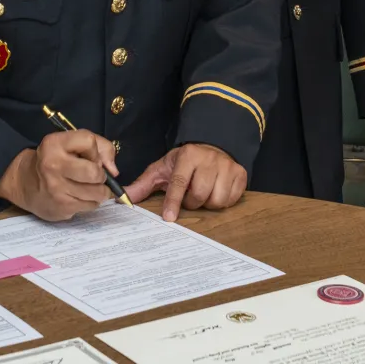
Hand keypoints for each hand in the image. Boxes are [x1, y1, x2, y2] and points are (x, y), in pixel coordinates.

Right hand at [0, 129, 116, 220]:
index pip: (89, 141)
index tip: (89, 156)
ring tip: (89, 186)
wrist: (26, 183)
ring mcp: (56, 189)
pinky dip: (91, 201)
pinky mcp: (61, 207)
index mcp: (54, 144)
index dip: (95, 150)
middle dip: (101, 175)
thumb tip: (114, 171)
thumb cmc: (57, 160)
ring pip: (98, 193)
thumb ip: (100, 147)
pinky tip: (80, 196)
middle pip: (96, 172)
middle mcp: (53, 166)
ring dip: (99, 190)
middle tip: (94, 175)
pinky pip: (91, 205)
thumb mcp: (73, 144)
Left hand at [127, 143, 245, 221]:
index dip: (173, 201)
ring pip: (216, 200)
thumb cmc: (185, 161)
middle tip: (189, 196)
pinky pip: (231, 200)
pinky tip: (215, 192)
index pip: (179, 182)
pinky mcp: (241, 174)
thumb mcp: (163, 168)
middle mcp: (209, 159)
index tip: (168, 218)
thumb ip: (143, 184)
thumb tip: (123, 198)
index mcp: (188, 156)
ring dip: (207, 203)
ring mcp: (227, 166)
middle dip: (191, 202)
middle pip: (199, 194)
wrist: (212, 145)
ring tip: (202, 194)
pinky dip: (222, 202)